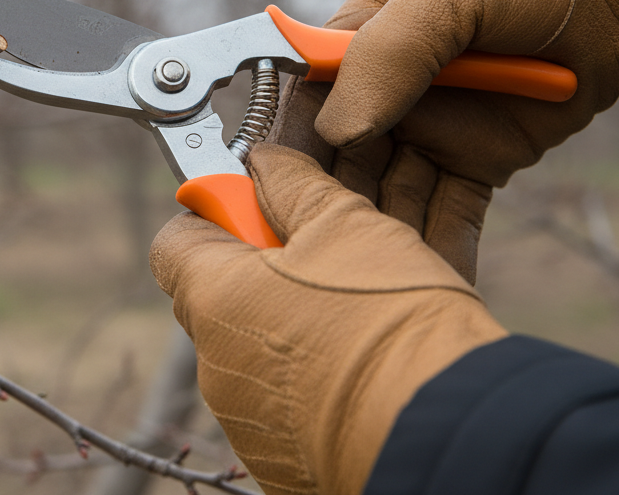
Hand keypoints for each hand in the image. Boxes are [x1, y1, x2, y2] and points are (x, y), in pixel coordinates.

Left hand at [150, 143, 505, 494]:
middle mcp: (215, 364)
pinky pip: (290, 397)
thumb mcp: (347, 225)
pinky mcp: (283, 456)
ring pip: (261, 345)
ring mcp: (246, 417)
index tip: (262, 205)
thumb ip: (295, 184)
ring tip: (362, 309)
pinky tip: (370, 359)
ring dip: (298, 318)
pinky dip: (319, 372)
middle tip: (330, 253)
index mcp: (213, 298)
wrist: (442, 432)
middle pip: (223, 293)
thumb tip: (266, 163)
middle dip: (268, 265)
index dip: (217, 211)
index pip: (176, 239)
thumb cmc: (391, 320)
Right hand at [274, 0, 618, 281]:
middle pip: (334, 167)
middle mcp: (380, 98)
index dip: (281, 151)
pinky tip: (422, 295)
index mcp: (355, 45)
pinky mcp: (472, 169)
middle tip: (308, 270)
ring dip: (372, 246)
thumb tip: (337, 130)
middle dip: (321, 215)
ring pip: (385, 202)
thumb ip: (389, 53)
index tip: (265, 200)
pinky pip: (446, 220)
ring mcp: (426, 137)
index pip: (300, 104)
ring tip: (359, 296)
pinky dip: (435, 256)